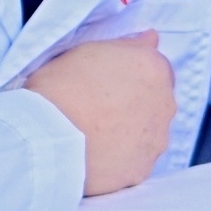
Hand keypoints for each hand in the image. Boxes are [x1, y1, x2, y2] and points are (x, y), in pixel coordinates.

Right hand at [27, 33, 179, 196]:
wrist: (46, 138)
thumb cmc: (60, 89)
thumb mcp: (86, 51)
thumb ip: (126, 46)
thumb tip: (149, 39)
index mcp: (153, 67)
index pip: (155, 67)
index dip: (131, 75)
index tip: (109, 83)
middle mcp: (164, 103)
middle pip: (156, 100)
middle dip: (134, 104)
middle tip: (99, 108)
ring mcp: (156, 139)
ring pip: (149, 133)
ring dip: (130, 132)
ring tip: (94, 135)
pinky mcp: (142, 170)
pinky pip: (135, 161)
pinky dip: (121, 159)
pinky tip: (96, 156)